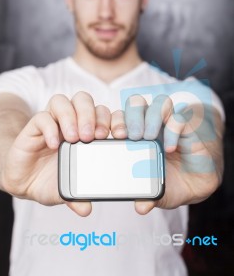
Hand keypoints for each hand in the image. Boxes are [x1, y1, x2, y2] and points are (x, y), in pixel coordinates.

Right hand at [0, 92, 110, 215]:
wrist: (23, 181)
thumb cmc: (51, 179)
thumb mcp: (67, 189)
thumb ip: (78, 195)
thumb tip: (86, 209)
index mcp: (87, 131)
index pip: (105, 114)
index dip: (115, 119)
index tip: (120, 135)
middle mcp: (70, 122)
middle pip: (84, 100)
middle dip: (92, 115)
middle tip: (93, 136)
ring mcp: (52, 122)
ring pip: (63, 101)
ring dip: (71, 116)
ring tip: (73, 138)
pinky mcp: (33, 127)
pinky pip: (42, 117)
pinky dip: (49, 128)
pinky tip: (53, 144)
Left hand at [111, 94, 223, 214]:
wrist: (201, 179)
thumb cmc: (173, 180)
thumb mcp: (159, 191)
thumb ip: (148, 196)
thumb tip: (141, 207)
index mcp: (135, 136)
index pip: (118, 118)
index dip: (111, 122)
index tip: (108, 137)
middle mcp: (151, 124)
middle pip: (135, 103)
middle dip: (128, 116)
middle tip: (128, 136)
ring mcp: (169, 123)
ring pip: (157, 102)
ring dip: (150, 117)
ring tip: (147, 137)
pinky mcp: (187, 126)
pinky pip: (179, 117)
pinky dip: (173, 129)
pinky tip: (169, 147)